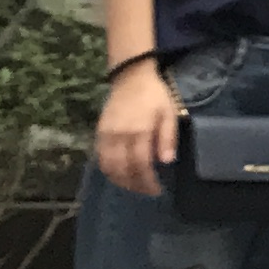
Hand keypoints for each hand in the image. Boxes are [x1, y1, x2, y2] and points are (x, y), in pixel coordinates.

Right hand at [96, 63, 181, 194]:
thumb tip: (167, 162)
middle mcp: (119, 136)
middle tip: (146, 191)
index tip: (157, 190)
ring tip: (134, 186)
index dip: (148, 181)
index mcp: (139, 131)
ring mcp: (106, 136)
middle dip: (134, 185)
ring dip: (120, 181)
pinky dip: (109, 171)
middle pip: (123, 170)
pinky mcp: (99, 133)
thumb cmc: (155, 96)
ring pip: (108, 168)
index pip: (141, 165)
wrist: (131, 77)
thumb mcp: (169, 113)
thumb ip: (167, 138)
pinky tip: (120, 174)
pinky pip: (100, 159)